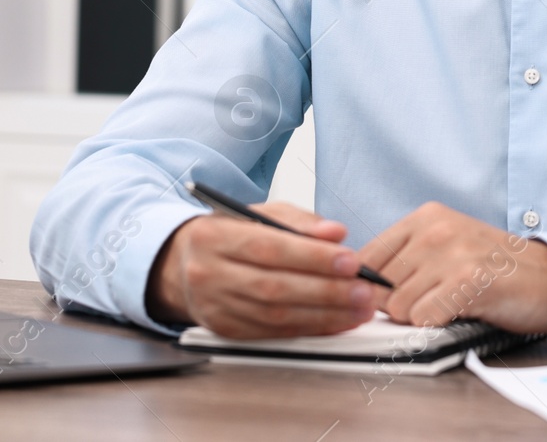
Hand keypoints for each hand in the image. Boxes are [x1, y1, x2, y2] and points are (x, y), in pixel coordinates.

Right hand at [145, 201, 383, 338]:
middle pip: (274, 287)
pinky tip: (338, 322)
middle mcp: (209, 274)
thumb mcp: (258, 213)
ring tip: (359, 308)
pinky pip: (274, 334)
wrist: (183, 265)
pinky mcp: (227, 330)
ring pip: (276, 317)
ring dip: (325, 315)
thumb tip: (336, 233)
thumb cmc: (229, 234)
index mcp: (214, 236)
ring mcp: (216, 307)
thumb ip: (300, 221)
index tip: (350, 260)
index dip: (312, 257)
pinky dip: (311, 329)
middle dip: (326, 291)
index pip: (269, 248)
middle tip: (363, 290)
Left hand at [358, 202, 546, 333]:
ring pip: (398, 307)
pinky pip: (423, 318)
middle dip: (397, 305)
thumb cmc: (495, 267)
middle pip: (379, 286)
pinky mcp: (467, 281)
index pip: (366, 257)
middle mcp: (435, 229)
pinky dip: (437, 324)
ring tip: (448, 304)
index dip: (371, 287)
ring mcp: (451, 253)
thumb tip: (358, 287)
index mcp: (425, 217)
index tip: (388, 298)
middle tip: (430, 302)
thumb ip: (405, 258)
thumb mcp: (446, 246)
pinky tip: (460, 311)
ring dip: (419, 316)